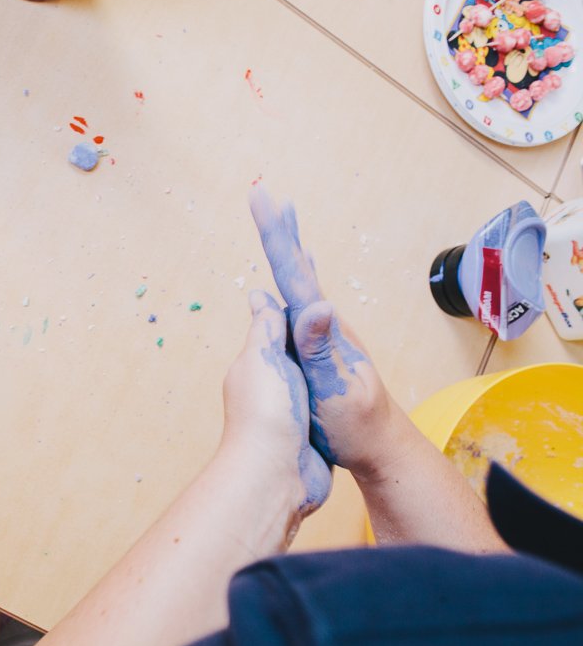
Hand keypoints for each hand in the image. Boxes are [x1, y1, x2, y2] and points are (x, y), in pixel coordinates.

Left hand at [222, 289, 331, 516]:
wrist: (277, 475)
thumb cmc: (267, 413)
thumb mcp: (264, 359)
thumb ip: (266, 328)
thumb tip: (259, 295)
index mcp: (255, 366)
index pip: (277, 331)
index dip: (296, 312)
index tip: (314, 290)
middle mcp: (269, 388)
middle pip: (296, 355)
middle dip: (313, 338)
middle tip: (340, 316)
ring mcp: (289, 413)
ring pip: (310, 382)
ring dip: (323, 368)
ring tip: (348, 348)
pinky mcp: (308, 434)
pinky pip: (320, 408)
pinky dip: (330, 398)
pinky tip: (345, 391)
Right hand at [249, 185, 402, 477]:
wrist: (383, 449)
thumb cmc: (357, 425)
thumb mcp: (336, 390)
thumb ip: (322, 349)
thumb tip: (316, 304)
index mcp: (323, 328)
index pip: (296, 273)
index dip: (276, 235)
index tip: (262, 198)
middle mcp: (325, 325)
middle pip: (299, 268)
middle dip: (281, 231)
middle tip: (268, 196)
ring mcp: (324, 337)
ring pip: (302, 285)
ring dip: (290, 251)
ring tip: (286, 226)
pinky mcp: (320, 353)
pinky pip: (302, 309)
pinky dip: (297, 288)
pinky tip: (295, 293)